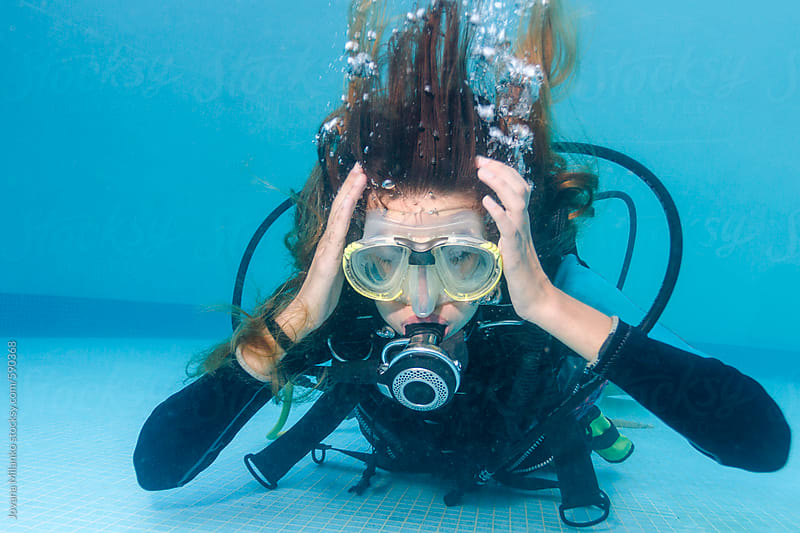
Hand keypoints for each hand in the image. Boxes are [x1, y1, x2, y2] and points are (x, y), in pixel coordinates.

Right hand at [280, 163, 367, 337]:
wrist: (307, 312)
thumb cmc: (324, 295)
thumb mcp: (341, 271)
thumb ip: (348, 257)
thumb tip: (359, 248)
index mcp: (334, 242)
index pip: (344, 212)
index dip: (352, 193)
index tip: (362, 175)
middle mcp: (329, 239)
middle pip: (341, 205)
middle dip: (351, 184)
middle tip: (361, 163)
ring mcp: (328, 245)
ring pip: (340, 211)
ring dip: (350, 190)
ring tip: (360, 172)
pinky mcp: (329, 254)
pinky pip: (338, 227)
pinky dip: (345, 209)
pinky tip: (352, 197)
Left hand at [476, 156, 552, 322]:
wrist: (534, 296)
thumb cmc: (520, 272)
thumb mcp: (510, 242)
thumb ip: (505, 226)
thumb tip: (495, 211)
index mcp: (521, 221)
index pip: (517, 187)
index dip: (502, 171)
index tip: (484, 161)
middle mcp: (523, 224)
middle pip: (519, 188)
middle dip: (500, 170)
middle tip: (481, 160)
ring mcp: (520, 235)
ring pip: (516, 201)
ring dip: (499, 184)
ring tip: (483, 173)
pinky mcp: (515, 250)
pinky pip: (509, 226)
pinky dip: (499, 211)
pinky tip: (487, 201)